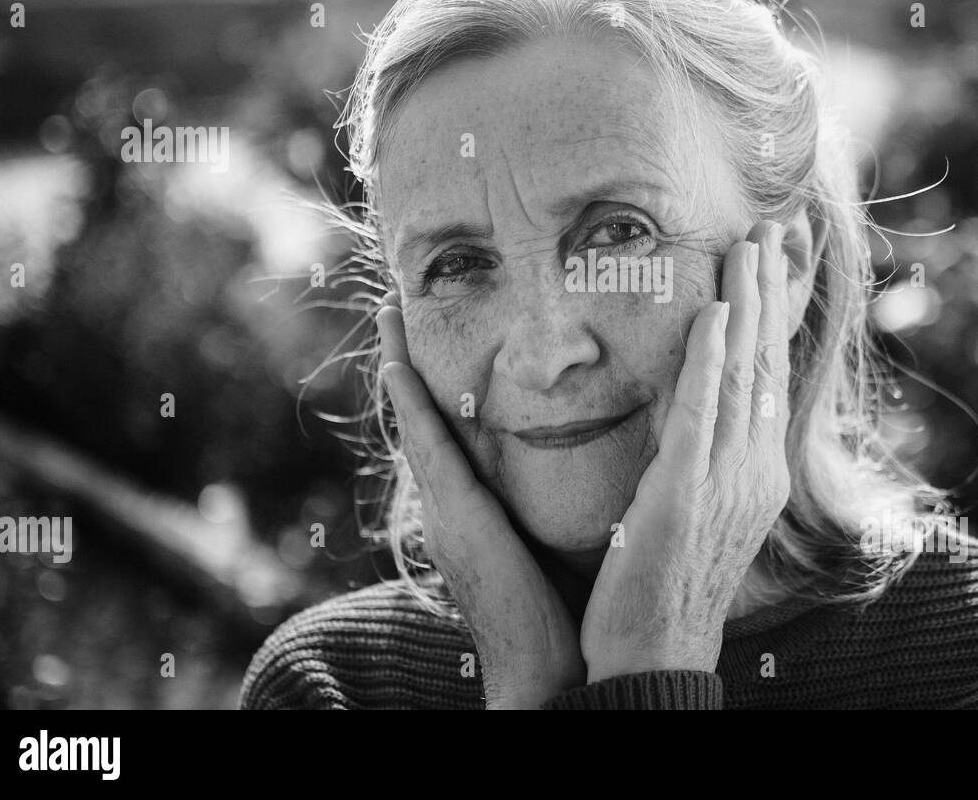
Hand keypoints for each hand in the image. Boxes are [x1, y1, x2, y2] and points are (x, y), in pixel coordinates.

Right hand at [376, 295, 585, 707]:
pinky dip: (411, 407)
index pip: (450, 432)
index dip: (434, 385)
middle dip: (405, 363)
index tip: (428, 336)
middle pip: (422, 419)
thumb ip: (552, 501)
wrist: (550, 672)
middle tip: (395, 305)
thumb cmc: (562, 612)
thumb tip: (588, 463)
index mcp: (474, 509)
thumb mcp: (552, 540)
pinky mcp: (456, 520)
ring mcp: (445, 511)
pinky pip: (429, 450)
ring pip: (416, 423)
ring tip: (389, 314)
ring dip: (399, 368)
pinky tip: (400, 366)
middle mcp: (450, 504)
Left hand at [579, 220, 792, 678]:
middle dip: (771, 291)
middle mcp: (754, 468)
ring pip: (744, 375)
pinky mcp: (687, 492)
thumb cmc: (666, 585)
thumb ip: (703, 457)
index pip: (770, 376)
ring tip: (750, 244)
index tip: (776, 261)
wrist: (656, 654)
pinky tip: (714, 312)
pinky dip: (710, 358)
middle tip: (773, 227)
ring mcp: (727, 479)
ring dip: (748, 303)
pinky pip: (702, 413)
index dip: (774, 315)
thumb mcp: (697, 510)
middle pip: (767, 362)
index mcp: (756, 471)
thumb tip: (696, 410)